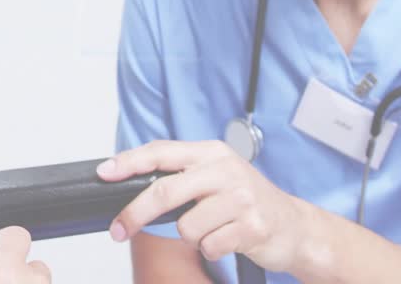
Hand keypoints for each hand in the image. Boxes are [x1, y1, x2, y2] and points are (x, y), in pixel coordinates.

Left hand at [98, 140, 309, 271]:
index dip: (128, 162)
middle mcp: (225, 169)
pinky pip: (209, 246)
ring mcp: (241, 197)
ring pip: (186, 226)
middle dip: (134, 214)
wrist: (295, 226)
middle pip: (164, 191)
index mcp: (211, 153)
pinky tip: (230, 239)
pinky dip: (212, 249)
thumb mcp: (215, 177)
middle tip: (118, 230)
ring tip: (215, 229)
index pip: (160, 152)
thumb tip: (130, 184)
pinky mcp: (253, 226)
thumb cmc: (246, 201)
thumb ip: (180, 176)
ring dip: (193, 236)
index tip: (104, 174)